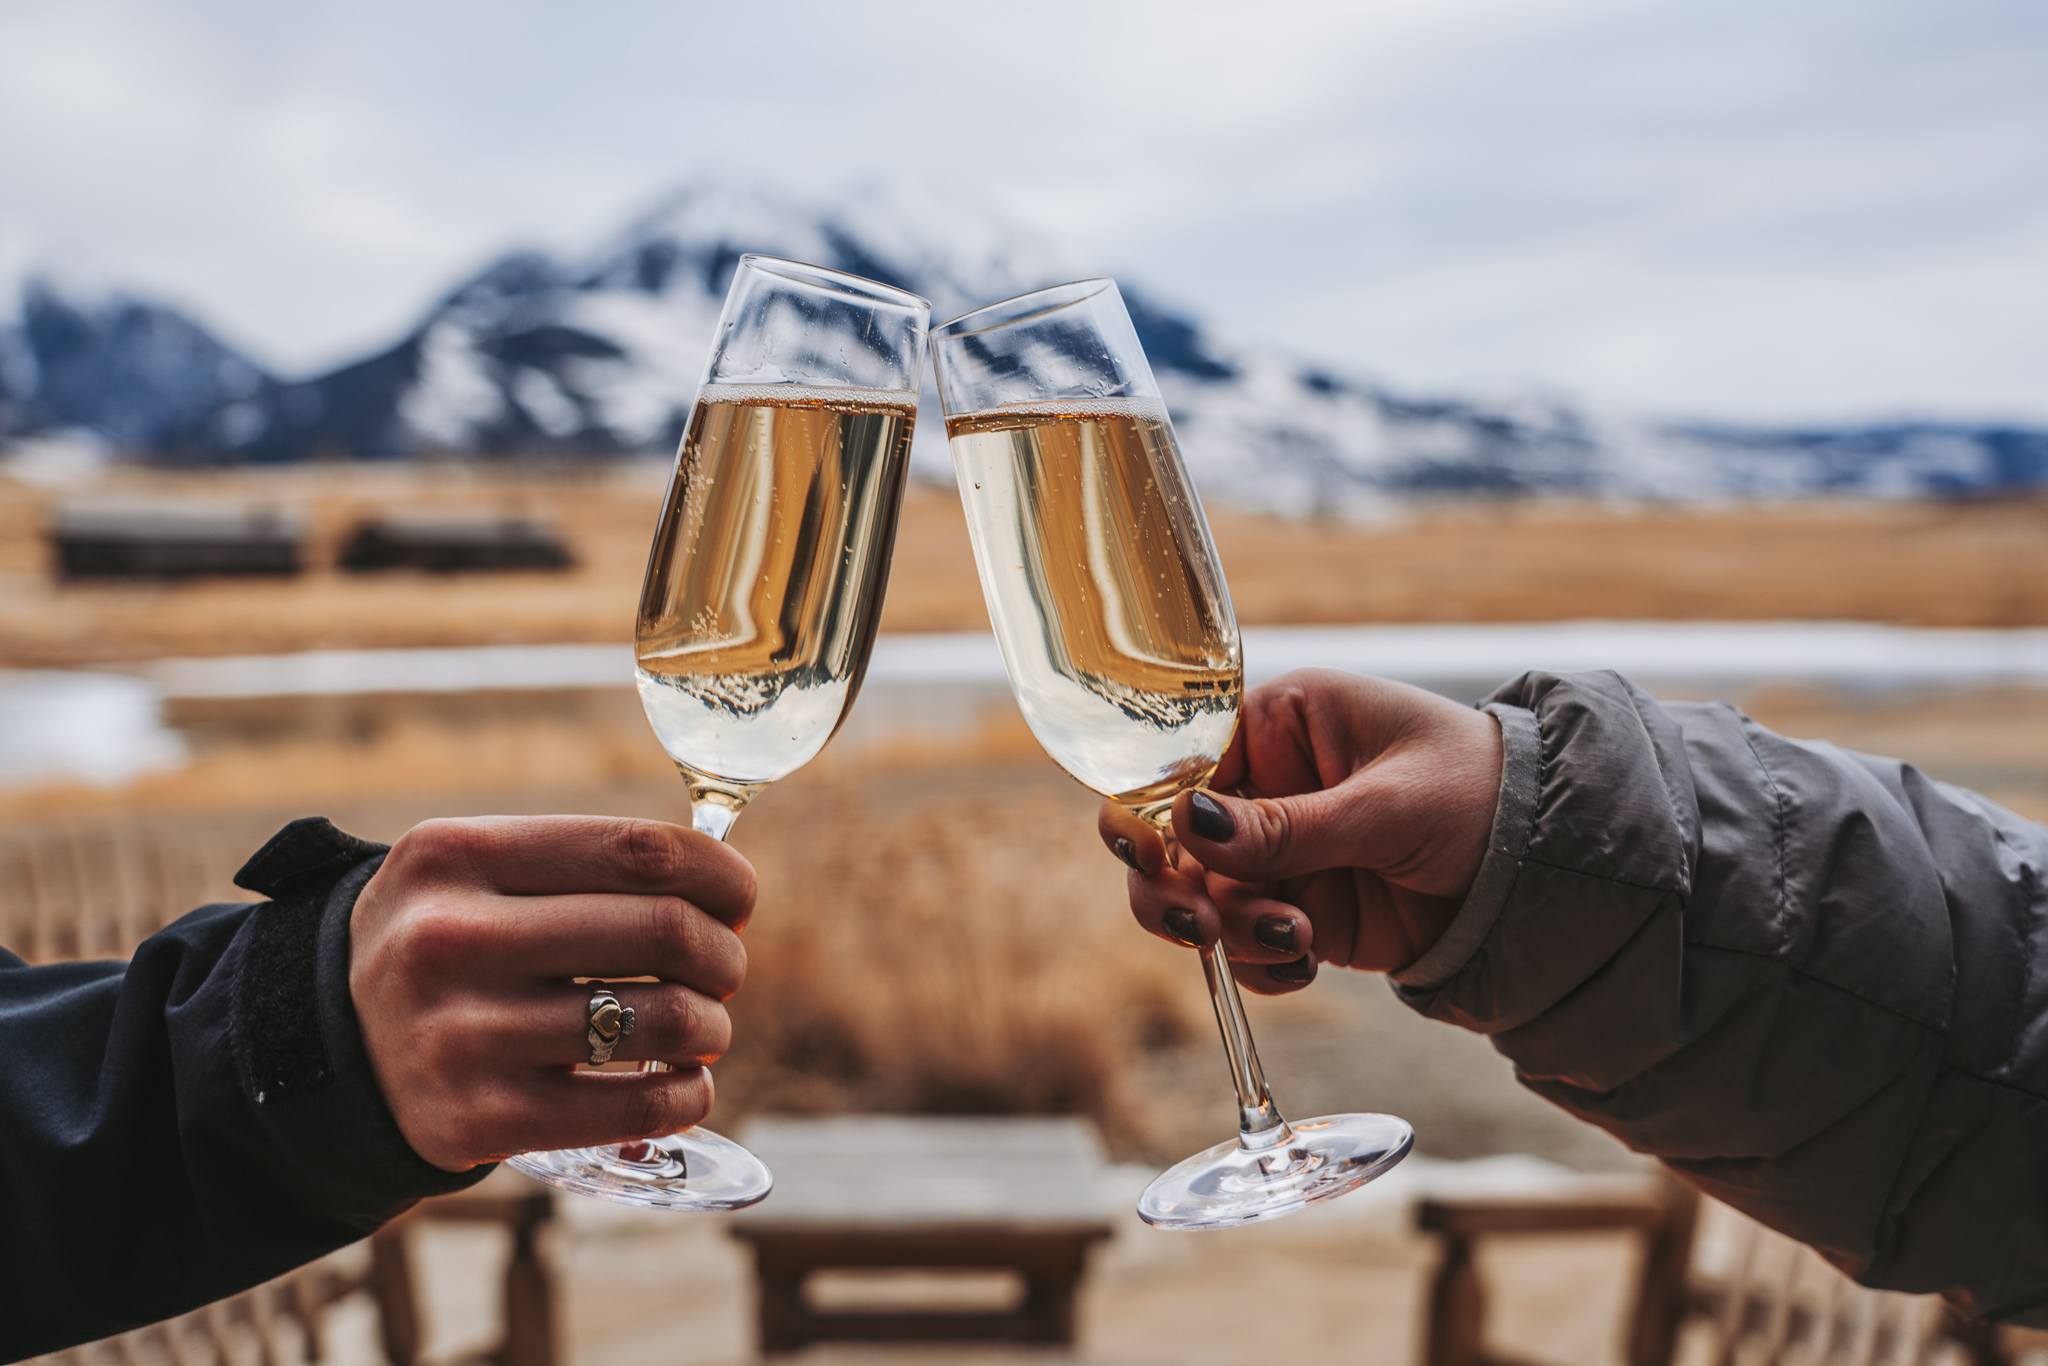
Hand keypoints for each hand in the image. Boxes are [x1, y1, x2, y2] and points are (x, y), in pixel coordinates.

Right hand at [348, 815, 755, 1171]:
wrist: (334, 1047)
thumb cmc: (450, 943)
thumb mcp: (478, 871)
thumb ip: (583, 863)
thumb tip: (724, 885)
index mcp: (458, 854)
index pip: (641, 849)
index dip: (719, 874)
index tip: (737, 898)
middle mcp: (451, 938)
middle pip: (664, 930)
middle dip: (723, 954)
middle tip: (723, 970)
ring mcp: (462, 1033)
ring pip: (663, 1019)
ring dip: (711, 1026)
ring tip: (701, 1028)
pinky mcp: (477, 1119)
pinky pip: (634, 1106)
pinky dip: (688, 1095)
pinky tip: (683, 1084)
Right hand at [1100, 670, 1500, 993]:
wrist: (1551, 868)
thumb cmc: (1483, 793)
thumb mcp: (1387, 805)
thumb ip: (1289, 826)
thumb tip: (1190, 826)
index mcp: (1282, 724)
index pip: (1181, 761)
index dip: (1148, 807)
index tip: (1147, 852)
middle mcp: (1269, 786)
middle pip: (1173, 839)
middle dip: (1176, 888)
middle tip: (1202, 927)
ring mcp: (1283, 855)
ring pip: (1204, 902)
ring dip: (1235, 932)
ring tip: (1299, 938)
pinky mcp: (1305, 911)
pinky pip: (1248, 946)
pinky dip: (1263, 964)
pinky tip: (1309, 960)